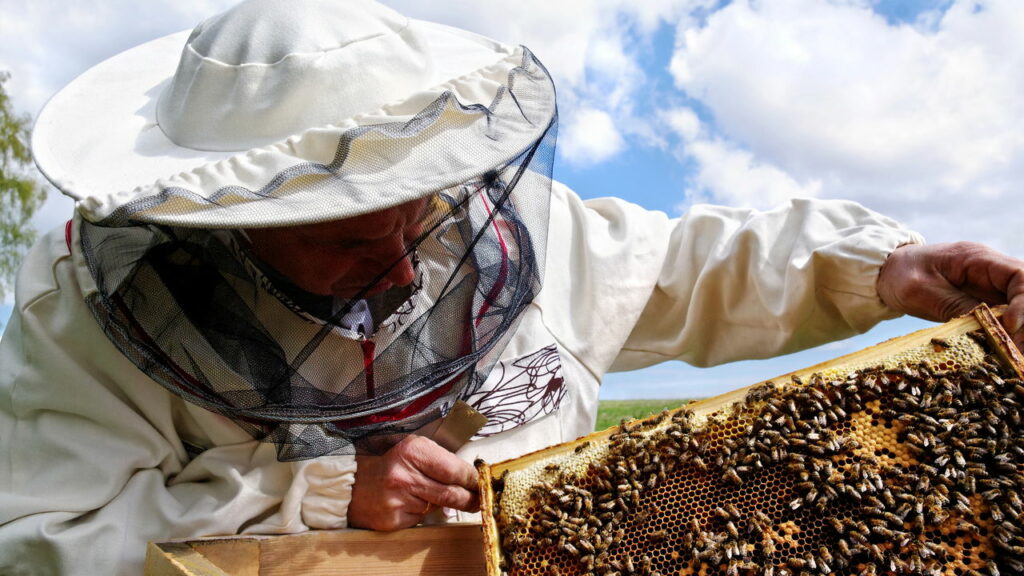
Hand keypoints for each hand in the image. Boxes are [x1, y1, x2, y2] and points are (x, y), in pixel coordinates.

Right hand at [348, 435, 479, 530]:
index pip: (455, 470)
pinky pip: (421, 518)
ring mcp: (399, 500)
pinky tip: (411, 502)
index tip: (481, 482)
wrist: (351, 483)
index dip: (473, 479)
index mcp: (412, 451)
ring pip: (438, 507)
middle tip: (478, 498)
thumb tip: (468, 474)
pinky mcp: (394, 519)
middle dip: (470, 498)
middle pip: (452, 494)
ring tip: (432, 493)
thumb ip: (439, 458)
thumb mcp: (412, 448)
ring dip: (443, 504)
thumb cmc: (387, 463)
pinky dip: (423, 512)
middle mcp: (405, 475)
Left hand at [877, 242, 1023, 348]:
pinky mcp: (984, 304)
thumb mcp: (920, 291)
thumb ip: (954, 306)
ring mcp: (989, 288)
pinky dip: (1007, 336)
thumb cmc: (900, 275)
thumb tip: (990, 329)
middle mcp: (991, 271)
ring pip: (1021, 308)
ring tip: (1015, 356)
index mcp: (978, 258)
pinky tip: (1006, 353)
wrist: (885, 273)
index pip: (1020, 275)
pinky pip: (1006, 319)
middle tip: (1017, 349)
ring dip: (1021, 332)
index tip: (1010, 327)